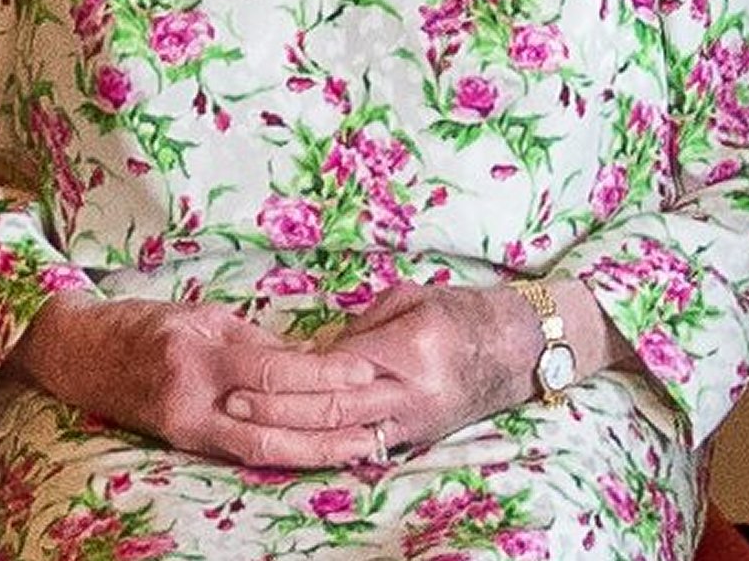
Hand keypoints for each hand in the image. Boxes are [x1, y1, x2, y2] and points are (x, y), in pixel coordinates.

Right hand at [11, 291, 383, 467]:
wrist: (78, 353)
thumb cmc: (141, 324)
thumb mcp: (200, 315)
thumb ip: (252, 341)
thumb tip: (308, 357)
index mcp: (198, 356)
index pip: (274, 370)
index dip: (323, 374)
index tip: (365, 370)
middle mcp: (192, 400)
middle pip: (273, 424)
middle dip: (329, 427)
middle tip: (378, 420)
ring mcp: (185, 430)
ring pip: (261, 451)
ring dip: (315, 451)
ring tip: (361, 447)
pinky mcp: (182, 446)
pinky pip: (239, 454)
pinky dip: (282, 454)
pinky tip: (315, 453)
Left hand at [223, 283, 539, 458]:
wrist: (515, 348)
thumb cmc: (460, 311)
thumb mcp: (410, 297)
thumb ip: (362, 323)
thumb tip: (319, 347)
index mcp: (408, 349)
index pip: (336, 367)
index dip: (291, 374)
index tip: (250, 371)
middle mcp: (409, 393)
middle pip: (333, 409)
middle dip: (279, 410)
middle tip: (233, 405)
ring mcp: (413, 422)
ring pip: (342, 437)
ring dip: (293, 436)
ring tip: (249, 431)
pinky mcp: (415, 438)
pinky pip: (363, 447)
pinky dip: (326, 450)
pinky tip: (291, 451)